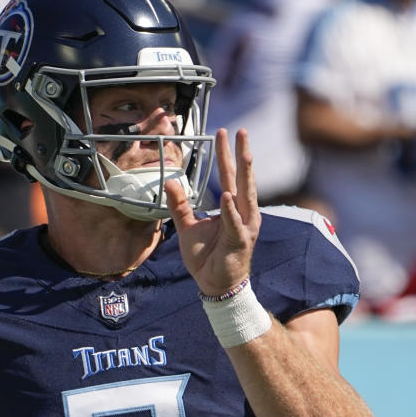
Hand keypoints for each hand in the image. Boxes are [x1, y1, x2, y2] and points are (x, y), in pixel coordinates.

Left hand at [165, 128, 259, 295]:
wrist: (215, 284)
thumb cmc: (206, 256)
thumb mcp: (188, 226)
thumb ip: (180, 204)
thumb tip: (169, 181)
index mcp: (232, 207)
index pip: (230, 175)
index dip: (226, 154)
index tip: (223, 133)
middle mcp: (243, 212)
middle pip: (242, 178)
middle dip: (241, 154)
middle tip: (241, 132)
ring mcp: (244, 226)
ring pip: (246, 196)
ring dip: (245, 174)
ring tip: (244, 154)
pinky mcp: (240, 242)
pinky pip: (235, 224)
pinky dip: (231, 211)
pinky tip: (228, 196)